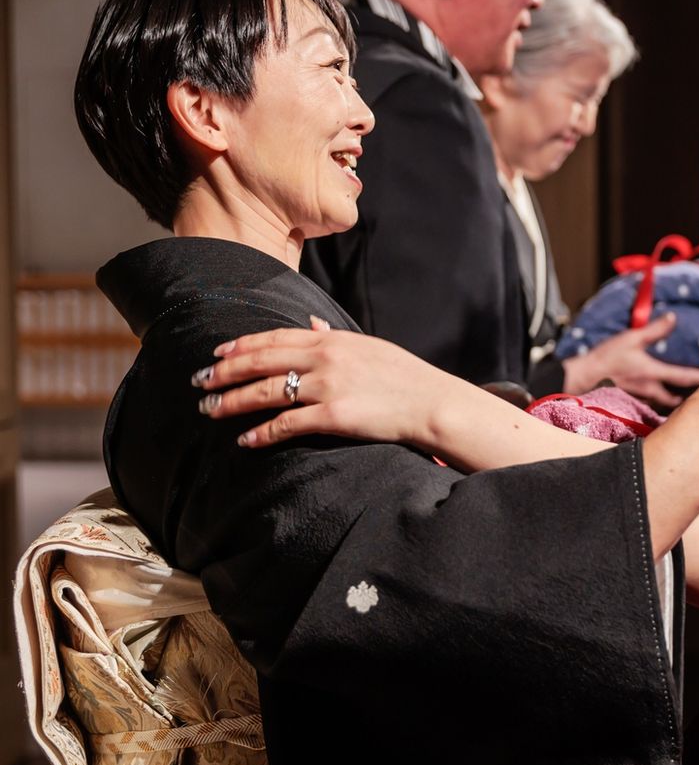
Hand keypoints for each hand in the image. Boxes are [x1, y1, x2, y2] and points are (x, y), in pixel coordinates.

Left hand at [191, 317, 451, 448]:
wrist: (431, 403)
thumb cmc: (403, 377)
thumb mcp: (369, 347)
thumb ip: (334, 336)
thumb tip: (311, 324)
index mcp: (333, 340)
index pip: (276, 337)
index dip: (242, 345)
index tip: (218, 351)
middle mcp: (326, 359)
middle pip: (262, 361)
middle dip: (226, 371)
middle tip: (199, 381)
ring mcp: (328, 387)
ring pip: (267, 391)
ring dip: (233, 401)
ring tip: (210, 410)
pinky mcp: (334, 417)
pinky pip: (287, 424)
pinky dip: (262, 433)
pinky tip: (245, 440)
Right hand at [562, 313, 698, 406]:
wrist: (585, 376)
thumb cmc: (607, 357)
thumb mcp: (632, 338)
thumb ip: (654, 330)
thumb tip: (673, 318)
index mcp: (652, 373)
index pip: (682, 377)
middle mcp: (649, 389)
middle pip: (674, 399)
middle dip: (688, 398)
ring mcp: (639, 396)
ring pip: (662, 402)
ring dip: (673, 400)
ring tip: (684, 398)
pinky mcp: (630, 398)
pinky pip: (648, 402)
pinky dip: (657, 400)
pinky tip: (657, 396)